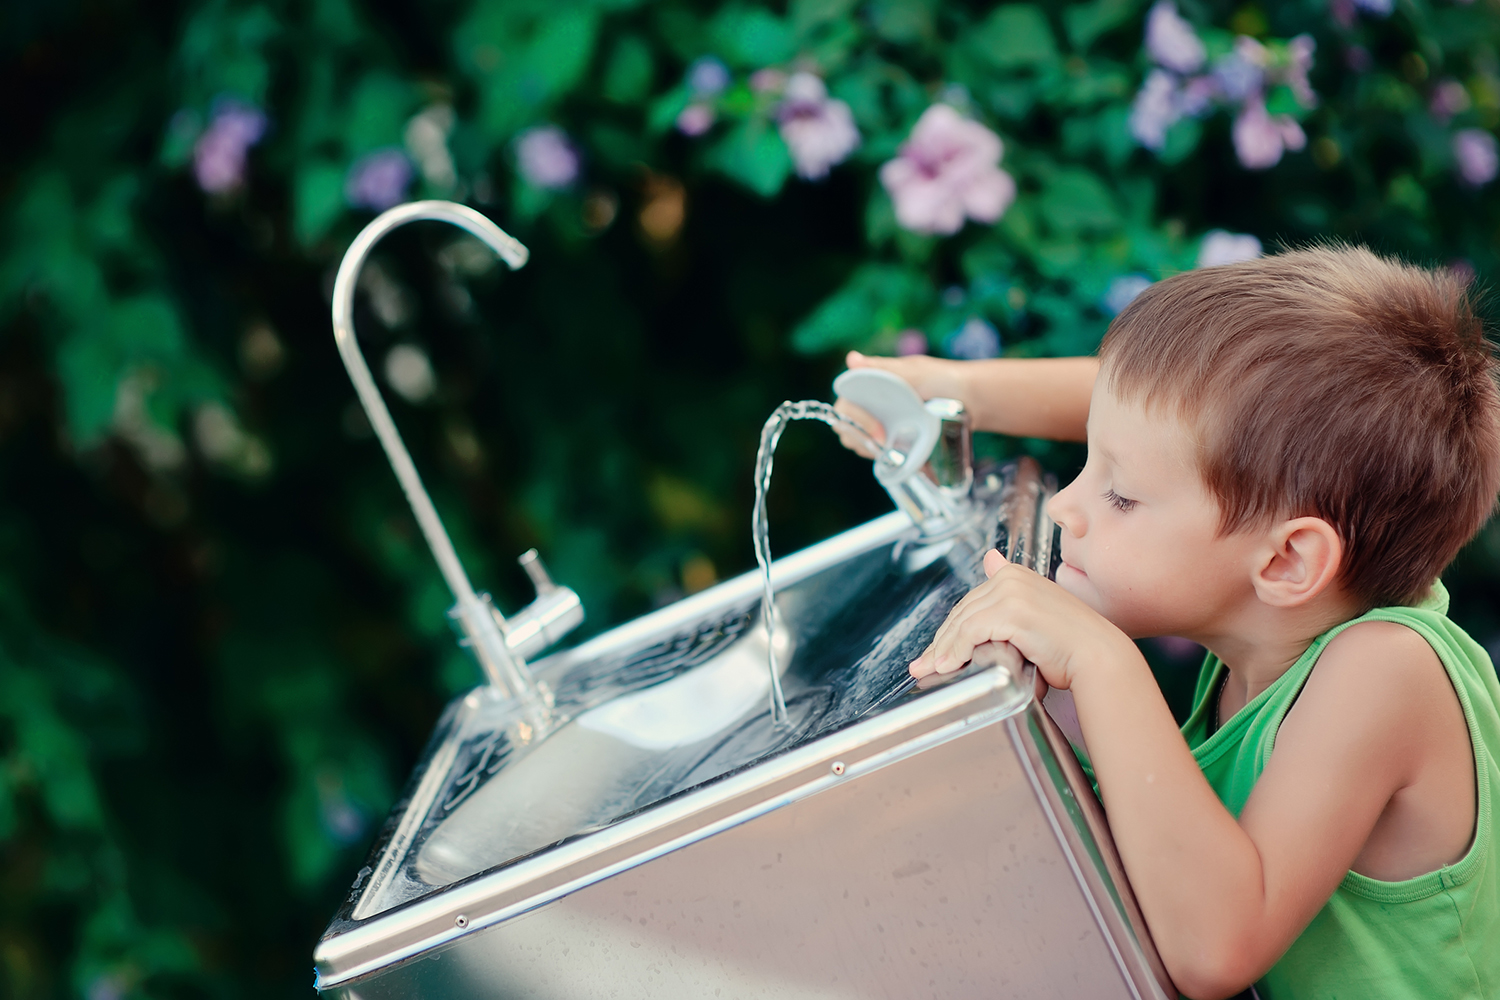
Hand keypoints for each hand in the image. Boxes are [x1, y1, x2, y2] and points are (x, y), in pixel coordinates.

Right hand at [832, 350, 970, 457]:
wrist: (971, 398)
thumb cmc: (942, 378)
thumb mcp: (913, 371)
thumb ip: (882, 367)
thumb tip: (852, 359)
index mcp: (868, 385)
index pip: (844, 407)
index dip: (856, 422)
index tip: (879, 433)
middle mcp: (869, 405)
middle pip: (846, 429)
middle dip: (862, 440)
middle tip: (886, 446)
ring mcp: (880, 424)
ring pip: (860, 444)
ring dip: (873, 451)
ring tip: (898, 452)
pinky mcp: (893, 440)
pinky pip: (879, 454)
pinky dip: (888, 460)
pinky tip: (904, 460)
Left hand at [908, 550, 1133, 692]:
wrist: (1098, 657)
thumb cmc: (1071, 645)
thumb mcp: (1036, 613)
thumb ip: (1009, 596)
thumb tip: (989, 559)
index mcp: (1016, 575)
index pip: (971, 603)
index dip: (951, 629)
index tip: (936, 651)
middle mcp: (1011, 578)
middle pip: (962, 612)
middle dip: (941, 641)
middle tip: (923, 666)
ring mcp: (1011, 592)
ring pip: (962, 623)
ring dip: (943, 650)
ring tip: (931, 671)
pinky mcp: (1011, 612)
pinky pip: (970, 632)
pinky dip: (956, 651)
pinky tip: (949, 666)